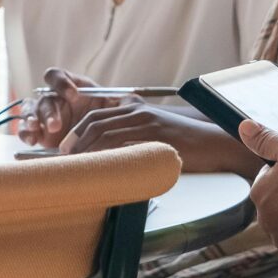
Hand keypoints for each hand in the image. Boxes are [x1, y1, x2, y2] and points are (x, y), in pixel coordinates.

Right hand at [19, 68, 116, 145]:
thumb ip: (115, 101)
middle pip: (44, 99)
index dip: (61, 83)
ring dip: (32, 120)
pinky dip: (25, 133)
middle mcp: (53, 99)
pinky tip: (32, 140)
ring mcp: (43, 116)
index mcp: (68, 87)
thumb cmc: (105, 117)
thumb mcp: (112, 106)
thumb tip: (130, 99)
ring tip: (36, 128)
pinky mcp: (38, 133)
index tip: (73, 95)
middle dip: (49, 111)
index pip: (55, 76)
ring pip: (31, 112)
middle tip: (57, 125)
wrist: (99, 139)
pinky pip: (25, 129)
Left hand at [63, 101, 255, 173]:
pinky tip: (98, 167)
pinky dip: (106, 156)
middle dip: (75, 141)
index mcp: (136, 109)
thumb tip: (114, 156)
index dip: (77, 132)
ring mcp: (146, 122)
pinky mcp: (155, 136)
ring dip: (86, 150)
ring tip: (75, 165)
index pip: (97, 116)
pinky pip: (123, 144)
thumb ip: (136, 138)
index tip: (66, 149)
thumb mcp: (158, 135)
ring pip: (105, 133)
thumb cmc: (187, 145)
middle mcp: (138, 112)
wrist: (214, 144)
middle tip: (64, 159)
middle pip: (95, 122)